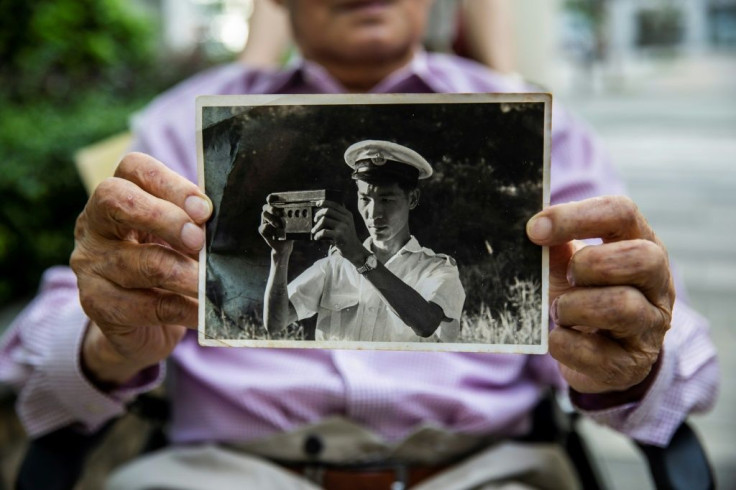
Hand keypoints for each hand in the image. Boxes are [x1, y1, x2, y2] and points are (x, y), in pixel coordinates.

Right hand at [70, 153, 211, 386]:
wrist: (138, 327)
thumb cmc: (164, 268)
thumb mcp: (175, 238)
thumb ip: (194, 225)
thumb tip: (228, 226)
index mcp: (118, 197)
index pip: (133, 168)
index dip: (170, 184)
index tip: (204, 209)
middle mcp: (94, 225)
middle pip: (117, 200)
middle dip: (165, 217)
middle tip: (199, 240)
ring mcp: (91, 265)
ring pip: (140, 262)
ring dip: (186, 273)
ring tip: (214, 283)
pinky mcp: (97, 305)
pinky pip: (148, 306)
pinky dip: (185, 309)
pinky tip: (207, 311)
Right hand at [258, 200, 293, 255]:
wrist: (285, 245)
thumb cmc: (290, 232)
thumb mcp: (294, 224)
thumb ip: (296, 218)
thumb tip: (304, 212)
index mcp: (276, 210)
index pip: (272, 200)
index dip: (271, 197)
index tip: (272, 198)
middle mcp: (270, 214)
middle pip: (266, 206)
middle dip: (272, 208)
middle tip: (279, 214)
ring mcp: (265, 222)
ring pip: (263, 214)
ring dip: (271, 219)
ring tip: (279, 225)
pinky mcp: (263, 230)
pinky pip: (262, 227)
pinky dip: (268, 228)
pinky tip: (274, 233)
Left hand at [312, 200, 364, 263]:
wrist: (354, 250)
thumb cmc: (347, 237)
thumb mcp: (347, 224)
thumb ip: (339, 216)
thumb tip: (324, 209)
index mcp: (348, 215)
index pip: (334, 205)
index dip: (324, 203)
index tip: (317, 204)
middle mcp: (346, 219)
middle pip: (327, 211)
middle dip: (318, 214)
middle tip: (315, 220)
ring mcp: (343, 227)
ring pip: (324, 220)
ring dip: (316, 226)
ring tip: (314, 231)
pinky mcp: (339, 235)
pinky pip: (324, 231)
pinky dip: (318, 234)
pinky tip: (317, 238)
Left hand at [527, 196, 673, 393]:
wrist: (598, 358)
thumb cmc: (583, 297)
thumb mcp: (569, 267)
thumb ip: (555, 247)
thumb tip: (533, 227)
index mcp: (640, 244)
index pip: (621, 212)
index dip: (576, 216)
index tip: (535, 228)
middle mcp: (657, 284)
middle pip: (640, 258)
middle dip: (588, 265)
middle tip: (566, 278)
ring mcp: (650, 326)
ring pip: (621, 306)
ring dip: (573, 307)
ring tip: (559, 311)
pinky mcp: (631, 365)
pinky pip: (597, 354)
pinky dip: (565, 344)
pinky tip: (559, 338)